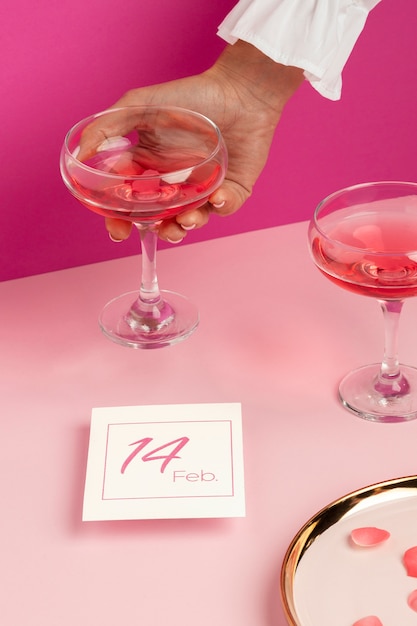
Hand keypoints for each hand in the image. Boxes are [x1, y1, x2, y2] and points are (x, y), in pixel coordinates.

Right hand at [94, 41, 303, 242]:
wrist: (238, 88)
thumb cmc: (190, 95)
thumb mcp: (140, 106)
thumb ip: (107, 127)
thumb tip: (80, 154)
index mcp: (151, 168)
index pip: (131, 202)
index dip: (122, 220)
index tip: (118, 230)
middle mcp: (176, 183)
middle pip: (162, 219)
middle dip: (158, 231)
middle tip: (157, 231)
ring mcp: (204, 188)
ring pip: (192, 220)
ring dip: (187, 225)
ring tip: (187, 218)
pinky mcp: (232, 188)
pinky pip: (226, 207)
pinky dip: (222, 206)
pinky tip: (219, 196)